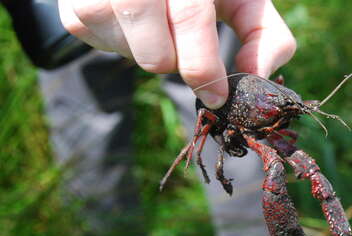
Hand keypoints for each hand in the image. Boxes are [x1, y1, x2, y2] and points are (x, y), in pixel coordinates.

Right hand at [59, 0, 295, 107]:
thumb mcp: (242, 1)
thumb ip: (263, 37)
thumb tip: (256, 78)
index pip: (189, 17)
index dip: (204, 66)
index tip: (216, 96)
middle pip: (156, 52)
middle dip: (179, 66)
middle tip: (186, 52)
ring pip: (131, 55)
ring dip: (154, 56)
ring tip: (161, 29)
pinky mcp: (73, 5)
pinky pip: (106, 50)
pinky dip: (128, 48)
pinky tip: (136, 26)